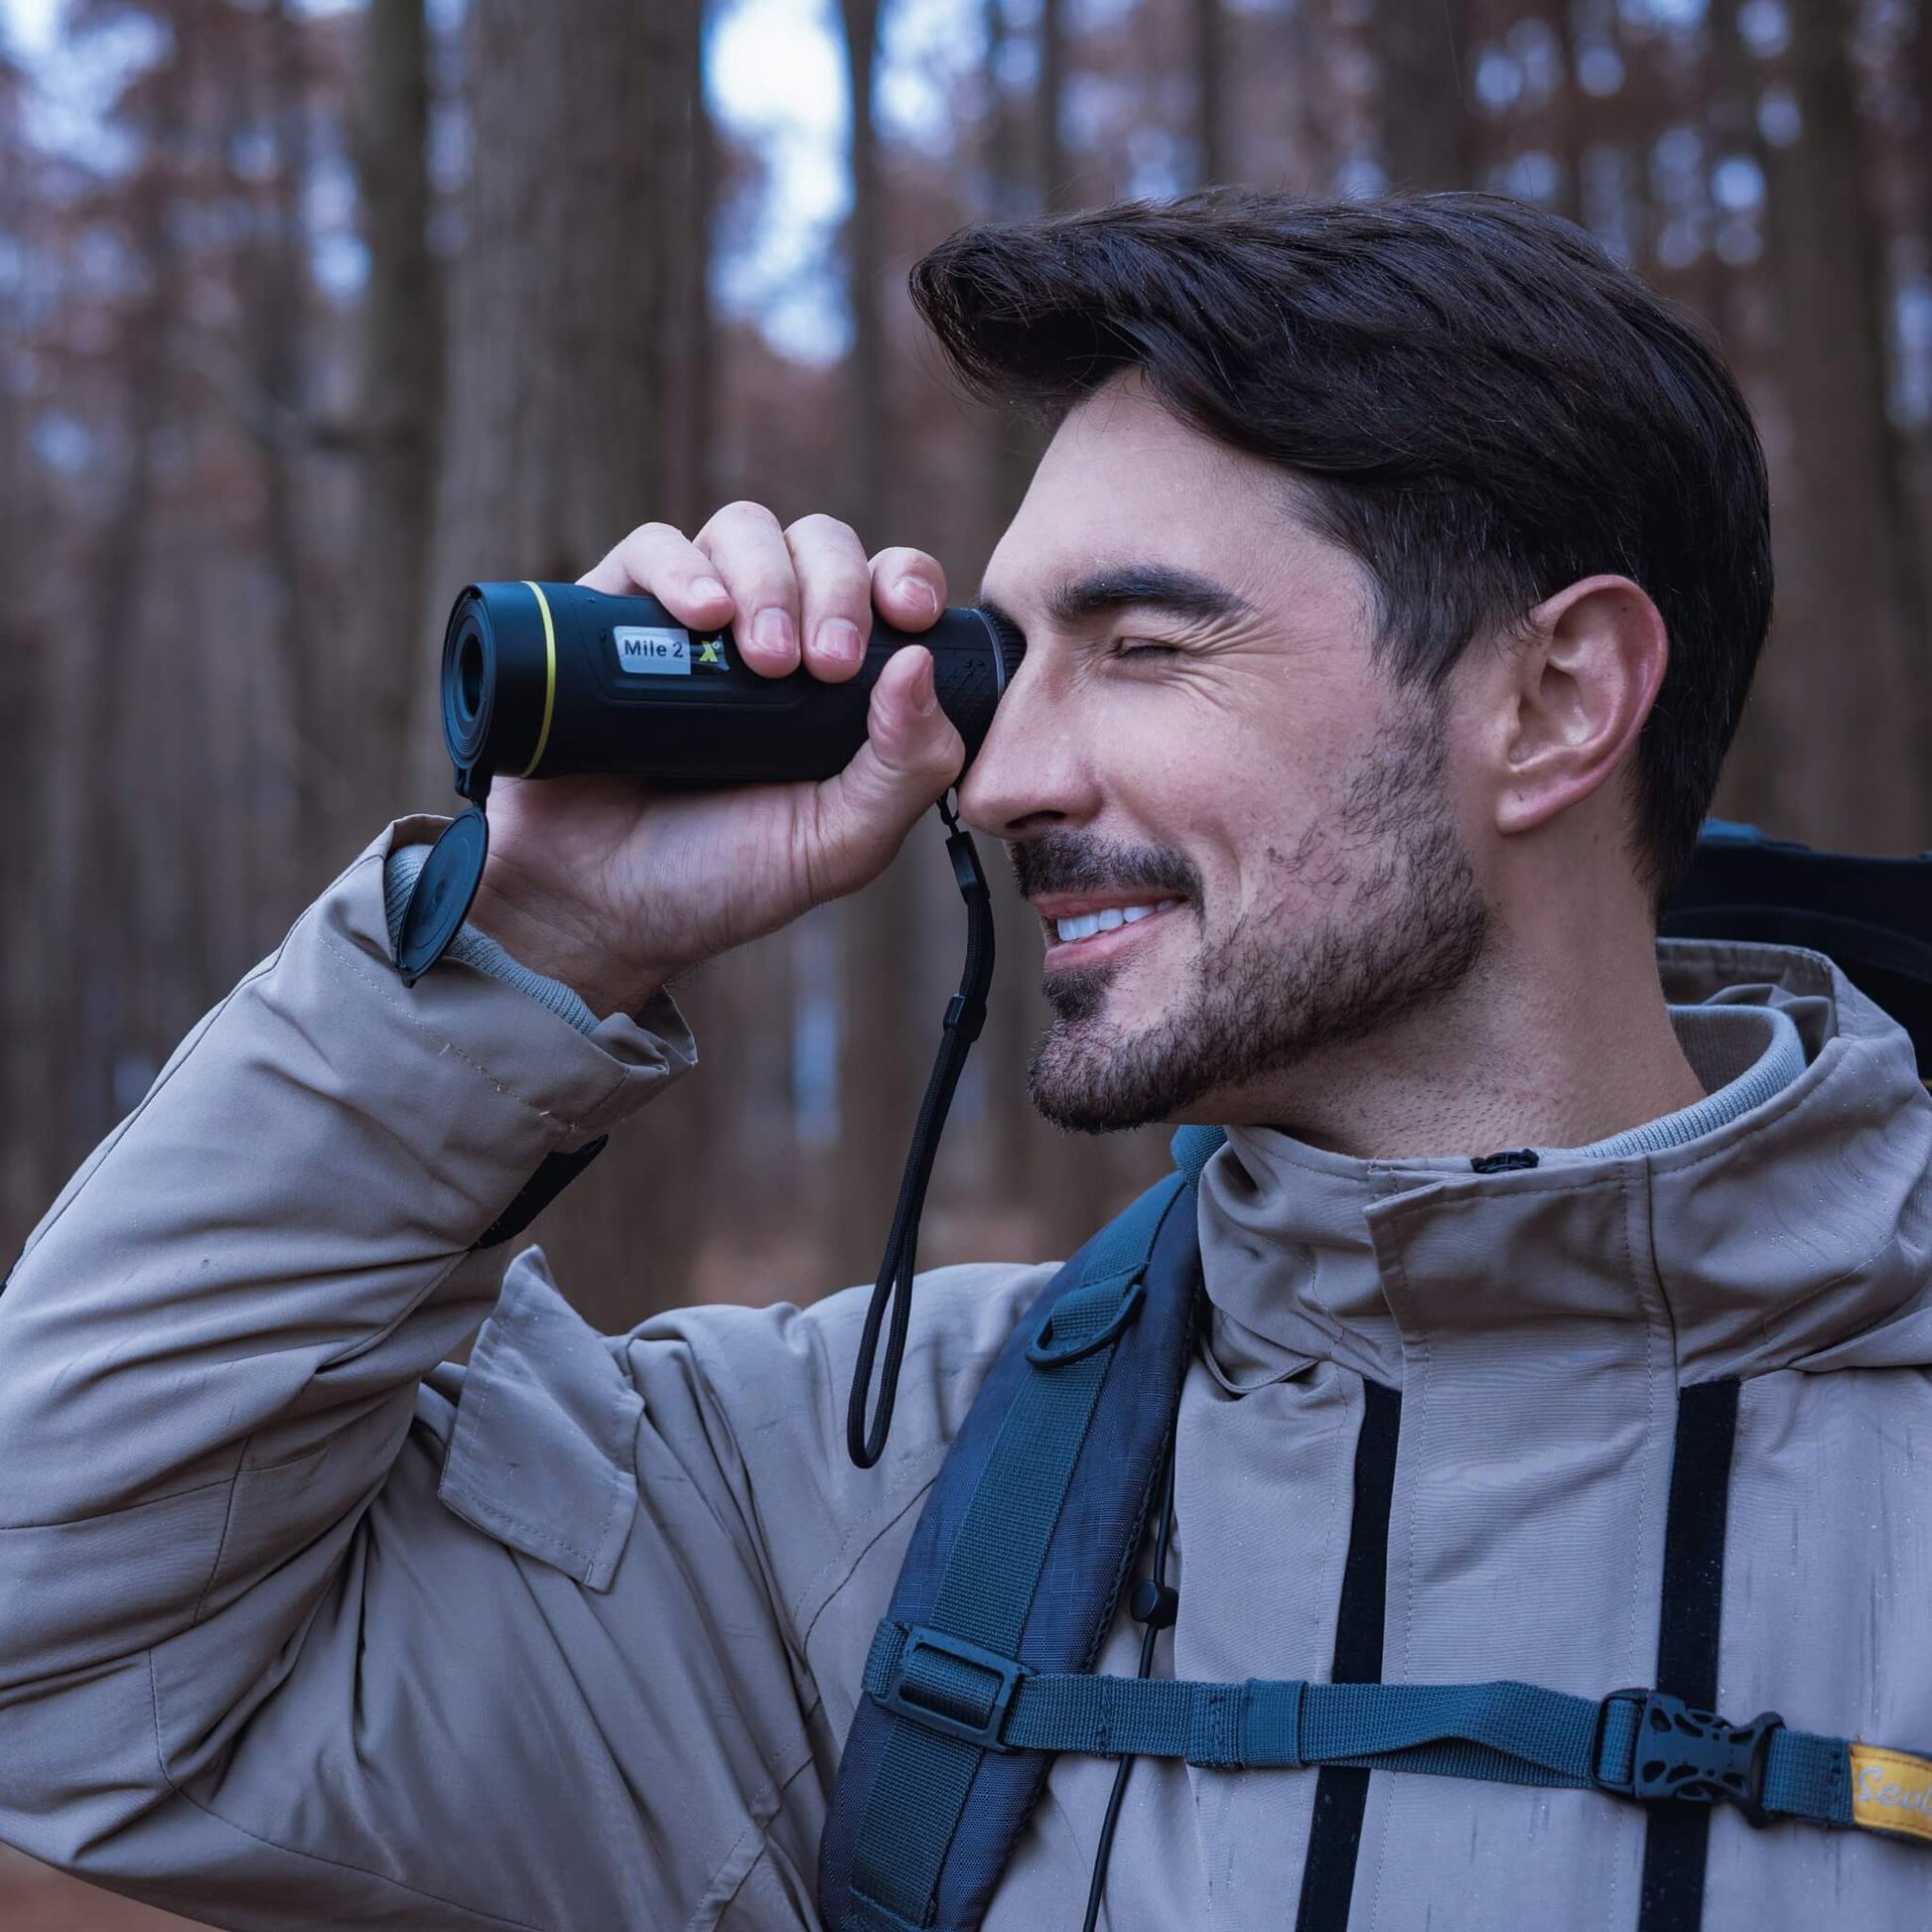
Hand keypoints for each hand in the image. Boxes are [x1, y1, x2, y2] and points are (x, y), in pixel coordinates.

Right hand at [465, 506, 964, 1016]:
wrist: (599, 909)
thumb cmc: (725, 879)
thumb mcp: (840, 843)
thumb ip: (905, 768)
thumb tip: (921, 662)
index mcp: (839, 677)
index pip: (887, 588)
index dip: (905, 580)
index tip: (911, 619)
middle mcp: (770, 632)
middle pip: (820, 543)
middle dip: (837, 588)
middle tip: (826, 664)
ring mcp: (690, 620)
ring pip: (744, 530)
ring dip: (768, 577)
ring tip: (761, 659)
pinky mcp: (611, 617)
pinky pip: (651, 547)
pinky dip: (682, 568)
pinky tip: (701, 618)